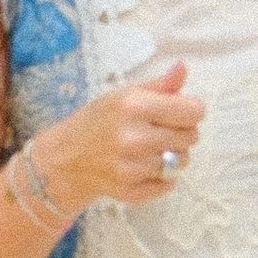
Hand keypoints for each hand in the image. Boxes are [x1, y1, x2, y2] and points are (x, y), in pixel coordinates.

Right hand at [32, 62, 205, 213]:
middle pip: (191, 137)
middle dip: (181, 133)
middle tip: (158, 131)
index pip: (193, 111)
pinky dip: (161, 178)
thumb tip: (182, 67)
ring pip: (181, 162)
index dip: (190, 110)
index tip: (179, 111)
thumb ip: (159, 85)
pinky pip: (168, 185)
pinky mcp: (129, 189)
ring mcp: (130, 167)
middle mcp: (132, 137)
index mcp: (133, 106)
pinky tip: (142, 167)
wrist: (63, 159)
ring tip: (148, 149)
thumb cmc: (97, 122)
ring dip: (172, 156)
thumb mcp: (124, 95)